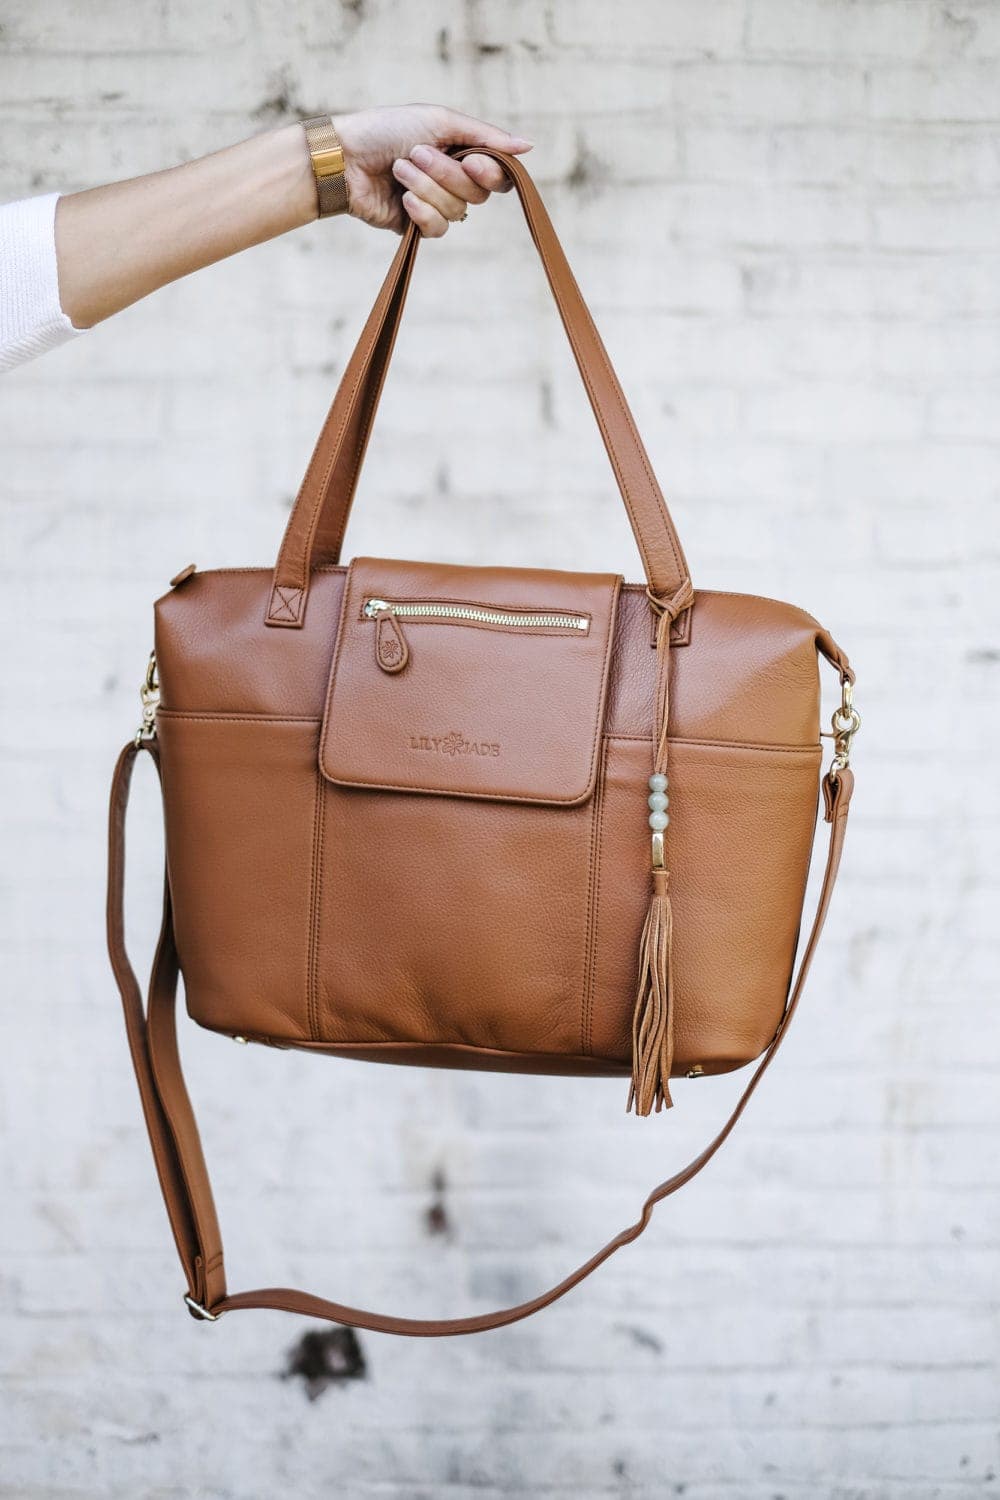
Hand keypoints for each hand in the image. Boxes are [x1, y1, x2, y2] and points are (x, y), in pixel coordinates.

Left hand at [331, 103, 532, 235]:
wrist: (345, 157)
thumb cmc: (387, 130)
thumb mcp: (440, 121)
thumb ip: (485, 135)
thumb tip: (528, 146)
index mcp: (462, 153)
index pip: (498, 176)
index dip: (490, 174)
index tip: (470, 161)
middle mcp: (453, 181)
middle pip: (478, 194)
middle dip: (447, 174)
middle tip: (416, 154)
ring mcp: (435, 204)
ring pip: (456, 211)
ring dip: (425, 187)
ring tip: (398, 170)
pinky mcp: (416, 226)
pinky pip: (438, 229)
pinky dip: (420, 211)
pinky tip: (401, 198)